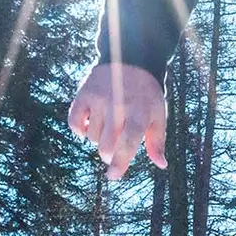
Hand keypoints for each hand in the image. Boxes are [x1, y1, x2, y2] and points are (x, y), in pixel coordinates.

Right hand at [68, 63, 165, 179]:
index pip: (127, 143)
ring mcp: (99, 99)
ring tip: (107, 128)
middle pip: (105, 145)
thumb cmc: (146, 94)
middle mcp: (117, 106)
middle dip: (108, 155)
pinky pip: (74, 122)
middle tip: (113, 150)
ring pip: (91, 136)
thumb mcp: (158, 115)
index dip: (120, 163)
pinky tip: (88, 126)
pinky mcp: (83, 94)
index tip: (112, 175)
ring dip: (97, 139)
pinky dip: (78, 130)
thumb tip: (161, 164)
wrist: (130, 60)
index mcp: (139, 113)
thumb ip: (157, 141)